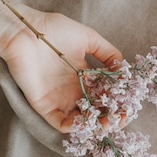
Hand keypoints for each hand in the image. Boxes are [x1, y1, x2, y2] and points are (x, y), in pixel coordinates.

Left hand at [0, 5, 122, 132]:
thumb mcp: (88, 38)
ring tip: (109, 122)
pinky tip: (87, 122)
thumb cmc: (54, 30)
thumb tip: (124, 69)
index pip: (104, 95)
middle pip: (95, 111)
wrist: (26, 31)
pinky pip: (59, 122)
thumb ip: (108, 53)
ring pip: (79, 121)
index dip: (118, 101)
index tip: (130, 103)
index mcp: (83, 76)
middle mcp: (72, 90)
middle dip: (111, 117)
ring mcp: (58, 99)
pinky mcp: (43, 104)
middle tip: (123, 116)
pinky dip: (73, 127)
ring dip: (95, 125)